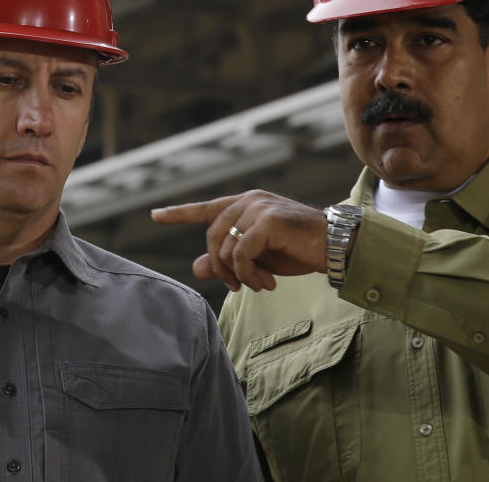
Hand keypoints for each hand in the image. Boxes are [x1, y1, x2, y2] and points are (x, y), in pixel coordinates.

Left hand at [150, 190, 326, 291]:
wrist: (333, 247)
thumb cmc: (298, 250)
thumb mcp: (258, 258)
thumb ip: (227, 259)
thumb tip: (197, 267)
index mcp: (245, 204)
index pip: (206, 208)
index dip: (179, 213)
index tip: (155, 215)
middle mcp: (249, 200)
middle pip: (213, 237)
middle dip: (222, 269)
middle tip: (241, 286)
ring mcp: (258, 208)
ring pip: (225, 248)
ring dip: (239, 275)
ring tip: (260, 285)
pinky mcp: (268, 221)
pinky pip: (241, 254)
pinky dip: (248, 273)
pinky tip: (266, 283)